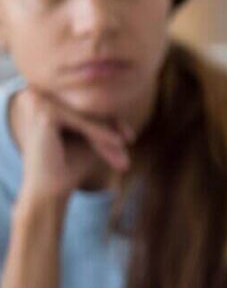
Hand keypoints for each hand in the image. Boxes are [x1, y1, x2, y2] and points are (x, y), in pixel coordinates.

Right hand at [10, 88, 131, 205]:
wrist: (48, 191)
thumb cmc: (68, 166)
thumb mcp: (89, 138)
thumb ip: (102, 120)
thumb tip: (124, 100)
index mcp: (41, 100)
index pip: (82, 107)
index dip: (109, 119)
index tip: (128, 134)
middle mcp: (35, 96)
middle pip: (85, 110)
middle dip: (110, 126)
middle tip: (131, 139)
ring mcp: (38, 103)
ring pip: (85, 116)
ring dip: (107, 131)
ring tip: (128, 143)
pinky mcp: (46, 114)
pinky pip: (82, 122)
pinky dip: (101, 133)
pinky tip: (119, 142)